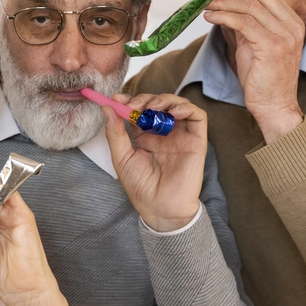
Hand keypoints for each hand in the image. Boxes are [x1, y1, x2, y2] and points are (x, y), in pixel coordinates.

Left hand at [102, 93, 205, 231]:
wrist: (160, 207)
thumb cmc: (140, 186)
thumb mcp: (121, 157)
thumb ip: (115, 133)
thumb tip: (107, 108)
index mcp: (144, 136)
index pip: (138, 110)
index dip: (128, 101)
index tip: (116, 99)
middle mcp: (163, 132)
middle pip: (156, 103)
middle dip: (144, 98)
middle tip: (133, 105)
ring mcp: (180, 135)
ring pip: (177, 104)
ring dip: (164, 99)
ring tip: (152, 108)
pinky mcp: (196, 140)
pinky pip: (198, 116)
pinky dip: (186, 108)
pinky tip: (172, 113)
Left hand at [205, 0, 305, 142]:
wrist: (274, 105)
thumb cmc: (262, 77)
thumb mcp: (253, 43)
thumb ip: (245, 23)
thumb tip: (224, 4)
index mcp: (290, 20)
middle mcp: (292, 24)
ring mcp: (285, 35)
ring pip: (251, 6)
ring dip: (224, 2)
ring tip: (205, 4)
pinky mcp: (273, 47)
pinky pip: (245, 23)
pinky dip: (225, 17)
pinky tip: (210, 17)